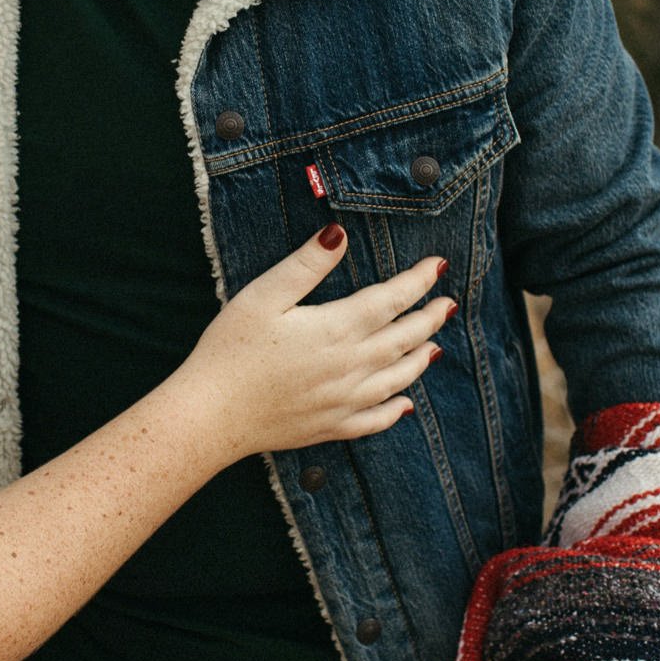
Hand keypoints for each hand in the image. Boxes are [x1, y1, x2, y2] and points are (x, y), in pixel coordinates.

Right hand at [174, 226, 453, 456]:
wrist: (211, 416)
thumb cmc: (230, 351)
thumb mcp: (263, 296)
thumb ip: (306, 265)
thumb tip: (339, 234)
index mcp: (336, 328)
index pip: (390, 299)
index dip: (418, 281)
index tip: (438, 266)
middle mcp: (350, 366)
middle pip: (402, 339)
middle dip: (428, 318)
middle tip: (448, 304)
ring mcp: (343, 401)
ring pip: (397, 379)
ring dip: (419, 359)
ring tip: (435, 345)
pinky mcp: (330, 427)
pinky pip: (375, 420)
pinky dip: (396, 410)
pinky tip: (405, 405)